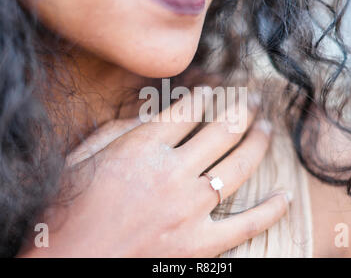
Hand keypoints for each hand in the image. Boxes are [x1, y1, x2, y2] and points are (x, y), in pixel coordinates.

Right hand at [21, 91, 289, 256]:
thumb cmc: (66, 211)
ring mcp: (190, 210)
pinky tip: (285, 196)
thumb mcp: (82, 158)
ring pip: (239, 166)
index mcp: (142, 148)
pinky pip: (247, 224)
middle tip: (254, 100)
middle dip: (242, 109)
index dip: (206, 95)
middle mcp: (172, 173)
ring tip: (266, 128)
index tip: (215, 90)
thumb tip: (152, 114)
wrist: (65, 264)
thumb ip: (117, 130)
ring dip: (258, 142)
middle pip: (222, 130)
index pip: (188, 109)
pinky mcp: (200, 245)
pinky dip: (271, 210)